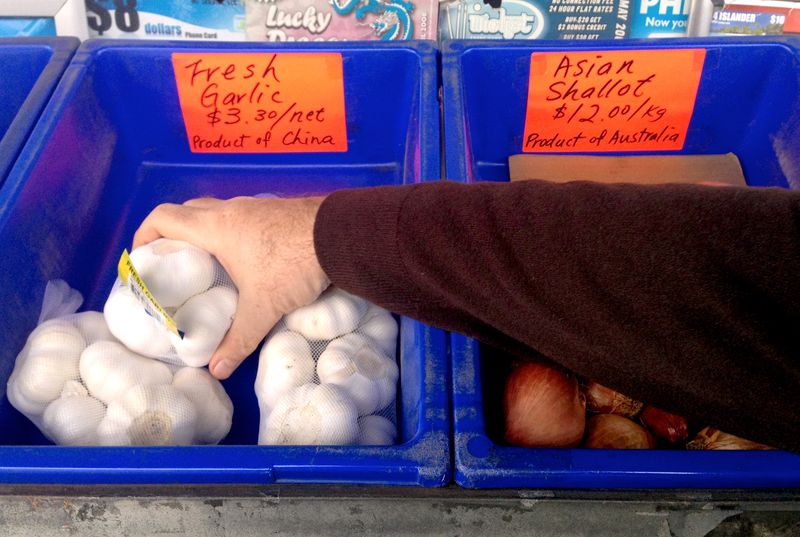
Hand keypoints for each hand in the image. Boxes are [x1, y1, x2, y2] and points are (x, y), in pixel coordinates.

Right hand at [133, 196, 329, 378]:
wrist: (341, 236)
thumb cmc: (292, 266)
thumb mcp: (264, 307)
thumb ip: (239, 339)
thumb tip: (218, 370)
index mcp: (215, 227)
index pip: (163, 217)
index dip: (145, 233)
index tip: (142, 257)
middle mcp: (231, 210)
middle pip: (187, 211)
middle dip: (173, 233)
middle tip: (173, 263)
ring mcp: (257, 205)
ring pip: (217, 211)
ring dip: (205, 230)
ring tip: (208, 263)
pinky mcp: (278, 208)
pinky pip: (243, 215)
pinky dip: (232, 230)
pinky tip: (247, 257)